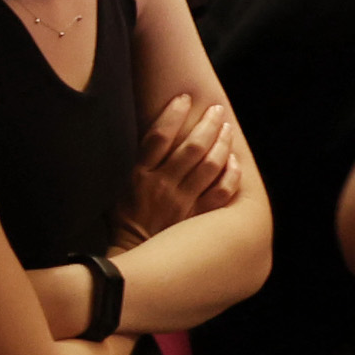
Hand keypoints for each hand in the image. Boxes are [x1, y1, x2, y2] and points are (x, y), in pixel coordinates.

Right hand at [118, 89, 239, 246]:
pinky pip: (220, 194)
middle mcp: (162, 185)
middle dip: (207, 125)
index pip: (158, 137)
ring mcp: (182, 202)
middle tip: (217, 110)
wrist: (134, 255)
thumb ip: (140, 163)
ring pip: (209, 167)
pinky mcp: (197, 217)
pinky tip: (234, 162)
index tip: (184, 98)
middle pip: (191, 148)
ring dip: (222, 145)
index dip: (173, 115)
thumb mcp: (121, 186)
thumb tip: (157, 134)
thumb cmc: (125, 218)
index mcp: (140, 175)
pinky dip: (230, 176)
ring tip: (227, 129)